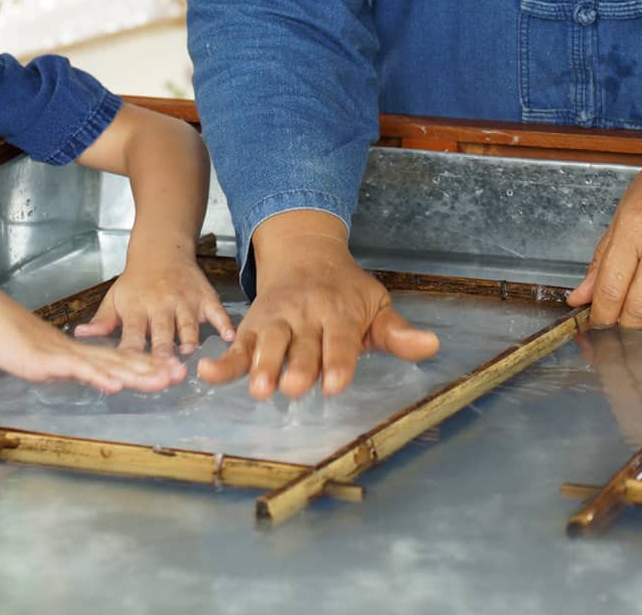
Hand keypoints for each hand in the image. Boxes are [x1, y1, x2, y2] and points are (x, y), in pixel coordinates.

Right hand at [0, 290, 185, 393]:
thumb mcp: (43, 360)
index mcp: (80, 353)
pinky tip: (117, 385)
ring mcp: (66, 355)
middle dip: (153, 370)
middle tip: (182, 375)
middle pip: (123, 362)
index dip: (147, 368)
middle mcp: (79, 352)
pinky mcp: (48, 360)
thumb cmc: (9, 338)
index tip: (172, 373)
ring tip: (165, 378)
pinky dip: (99, 377)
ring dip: (138, 373)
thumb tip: (82, 375)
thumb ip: (65, 367)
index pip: (120, 362)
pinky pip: (78, 369)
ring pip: (109, 365)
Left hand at [73, 255, 235, 354]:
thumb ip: (102, 320)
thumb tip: (80, 335)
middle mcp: (161, 305)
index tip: (132, 371)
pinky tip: (229, 336)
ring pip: (188, 323)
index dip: (134, 353)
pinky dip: (223, 322)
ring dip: (189, 338)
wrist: (162, 250)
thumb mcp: (114, 298)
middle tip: (166, 370)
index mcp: (137, 309)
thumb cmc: (136, 281)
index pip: (133, 335)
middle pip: (162, 331)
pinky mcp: (204, 296)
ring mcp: (185, 300)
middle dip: (164, 351)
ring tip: (190, 355)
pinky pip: (216, 310)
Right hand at [195, 214, 437, 399]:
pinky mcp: (253, 327)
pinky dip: (223, 360)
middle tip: (294, 387)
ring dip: (263, 365)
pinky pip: (238, 345)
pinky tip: (208, 373)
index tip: (336, 384)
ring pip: (270, 343)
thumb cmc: (345, 292)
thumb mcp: (376, 306)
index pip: (342, 340)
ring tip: (259, 388)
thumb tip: (433, 346)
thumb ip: (398, 333)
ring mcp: (278, 320)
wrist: (305, 254)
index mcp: (340, 312)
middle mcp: (308, 315)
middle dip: (299, 366)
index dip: (338, 361)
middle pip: (303, 345)